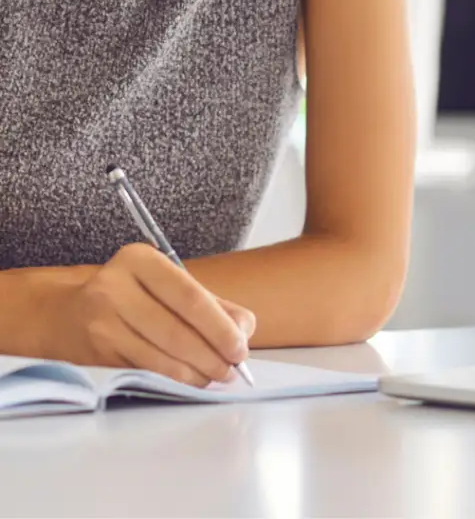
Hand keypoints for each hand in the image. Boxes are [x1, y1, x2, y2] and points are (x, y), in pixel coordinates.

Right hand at [43, 244, 255, 386]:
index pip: (189, 295)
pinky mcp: (95, 354)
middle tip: (233, 369)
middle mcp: (115, 287)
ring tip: (216, 376)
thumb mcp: (167, 286)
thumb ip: (212, 303)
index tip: (240, 347)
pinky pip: (144, 371)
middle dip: (211, 354)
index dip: (219, 326)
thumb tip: (244, 328)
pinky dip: (174, 380)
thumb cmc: (131, 297)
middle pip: (176, 329)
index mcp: (140, 260)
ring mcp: (101, 323)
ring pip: (160, 355)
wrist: (64, 316)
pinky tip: (191, 381)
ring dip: (195, 372)